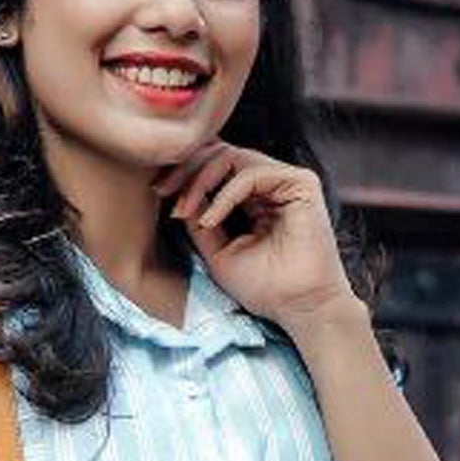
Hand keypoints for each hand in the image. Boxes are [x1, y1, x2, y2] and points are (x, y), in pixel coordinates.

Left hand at [151, 138, 357, 331]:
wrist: (300, 308)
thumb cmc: (264, 289)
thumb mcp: (217, 251)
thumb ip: (198, 219)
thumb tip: (175, 191)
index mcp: (253, 197)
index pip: (215, 166)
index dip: (184, 173)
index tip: (158, 193)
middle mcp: (270, 183)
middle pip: (220, 152)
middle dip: (186, 169)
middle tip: (162, 191)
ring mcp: (286, 180)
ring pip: (232, 156)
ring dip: (200, 181)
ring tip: (184, 210)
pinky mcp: (301, 183)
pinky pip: (251, 173)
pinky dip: (225, 195)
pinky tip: (210, 219)